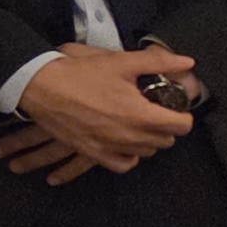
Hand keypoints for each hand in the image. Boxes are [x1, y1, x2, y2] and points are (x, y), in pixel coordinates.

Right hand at [0, 45, 199, 183]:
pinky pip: (123, 164)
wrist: (39, 86)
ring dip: (148, 139)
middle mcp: (130, 136)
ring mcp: (111, 147)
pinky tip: (123, 142)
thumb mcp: (120, 61)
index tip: (172, 105)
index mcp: (141, 113)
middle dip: (165, 125)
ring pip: (147, 152)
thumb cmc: (80, 73)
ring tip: (136, 122)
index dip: (182, 114)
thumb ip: (158, 62)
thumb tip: (188, 62)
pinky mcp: (93, 153)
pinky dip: (128, 155)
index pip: (182, 126)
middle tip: (153, 109)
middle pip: (166, 141)